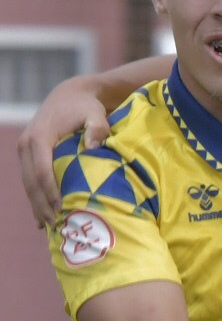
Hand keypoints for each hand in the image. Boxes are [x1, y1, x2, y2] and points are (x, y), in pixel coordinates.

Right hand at [16, 75, 110, 227]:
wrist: (70, 95)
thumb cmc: (86, 106)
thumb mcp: (95, 114)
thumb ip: (98, 129)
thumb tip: (94, 147)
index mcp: (40, 137)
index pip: (43, 171)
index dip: (51, 192)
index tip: (61, 209)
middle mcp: (27, 144)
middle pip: (32, 181)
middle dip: (42, 205)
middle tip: (56, 225)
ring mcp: (24, 150)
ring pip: (28, 183)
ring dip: (37, 205)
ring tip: (50, 226)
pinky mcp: (28, 155)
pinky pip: (30, 180)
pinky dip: (35, 197)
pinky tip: (42, 216)